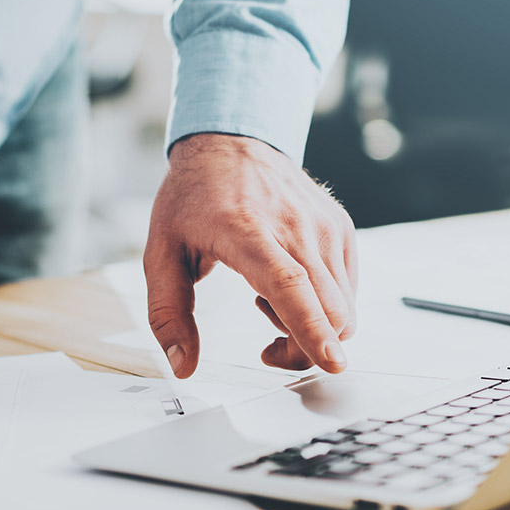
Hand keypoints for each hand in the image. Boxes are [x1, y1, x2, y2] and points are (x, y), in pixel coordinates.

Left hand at [145, 133, 358, 375]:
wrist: (230, 142)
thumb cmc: (194, 196)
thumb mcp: (161, 252)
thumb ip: (167, 314)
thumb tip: (181, 366)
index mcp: (247, 231)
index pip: (290, 284)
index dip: (311, 328)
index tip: (331, 361)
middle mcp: (296, 226)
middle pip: (328, 309)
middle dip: (305, 349)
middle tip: (267, 347)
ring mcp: (325, 226)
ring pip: (343, 307)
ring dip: (312, 327)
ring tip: (268, 301)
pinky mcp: (341, 229)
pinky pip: (348, 290)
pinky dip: (323, 306)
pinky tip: (289, 284)